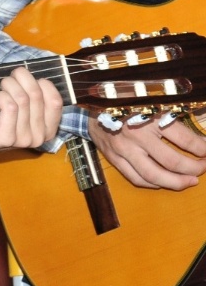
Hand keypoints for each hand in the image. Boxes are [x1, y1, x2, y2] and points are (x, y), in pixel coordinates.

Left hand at [0, 67, 62, 157]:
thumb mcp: (20, 107)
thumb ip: (32, 95)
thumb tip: (35, 74)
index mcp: (48, 129)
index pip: (56, 100)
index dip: (42, 83)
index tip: (25, 81)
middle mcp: (39, 137)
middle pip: (36, 94)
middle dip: (20, 78)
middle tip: (7, 80)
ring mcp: (24, 139)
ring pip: (23, 98)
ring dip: (8, 86)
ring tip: (0, 90)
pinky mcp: (6, 137)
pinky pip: (10, 106)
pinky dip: (1, 97)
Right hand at [87, 112, 205, 189]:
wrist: (91, 108)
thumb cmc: (123, 103)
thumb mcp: (149, 101)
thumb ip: (171, 113)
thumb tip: (195, 134)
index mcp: (150, 118)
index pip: (185, 140)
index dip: (203, 149)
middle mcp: (138, 135)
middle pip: (173, 162)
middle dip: (194, 168)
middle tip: (203, 168)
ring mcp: (124, 150)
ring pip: (154, 175)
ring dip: (177, 182)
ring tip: (190, 181)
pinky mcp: (115, 159)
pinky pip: (136, 178)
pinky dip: (154, 184)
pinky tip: (164, 182)